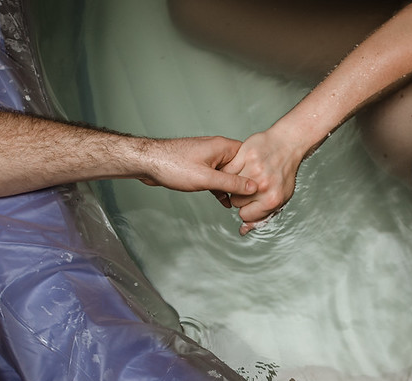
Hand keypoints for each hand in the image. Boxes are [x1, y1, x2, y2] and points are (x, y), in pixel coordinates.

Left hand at [136, 136, 256, 204]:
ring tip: (240, 203)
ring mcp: (208, 158)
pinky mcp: (199, 167)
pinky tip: (224, 201)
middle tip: (253, 199)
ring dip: (232, 188)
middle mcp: (217, 150)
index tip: (264, 187)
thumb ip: (231, 183)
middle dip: (245, 183)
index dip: (257, 172)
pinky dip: (220, 189)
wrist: (147, 162)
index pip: (249, 157)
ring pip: (228, 174)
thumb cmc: (172, 165)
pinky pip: (216, 178)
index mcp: (223, 147)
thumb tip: (253, 187)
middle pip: (240, 167)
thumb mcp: (206, 178)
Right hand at [221, 129, 303, 233]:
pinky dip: (231, 168)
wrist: (288, 144)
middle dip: (241, 195)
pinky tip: (241, 165)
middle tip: (252, 184)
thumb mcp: (279, 198)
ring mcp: (254, 169)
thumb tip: (243, 230)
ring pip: (229, 185)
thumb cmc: (284, 173)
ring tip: (248, 173)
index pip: (245, 215)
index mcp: (272, 200)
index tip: (252, 199)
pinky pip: (227, 168)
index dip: (247, 208)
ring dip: (235, 181)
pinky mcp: (245, 154)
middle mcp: (263, 186)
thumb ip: (261, 216)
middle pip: (236, 201)